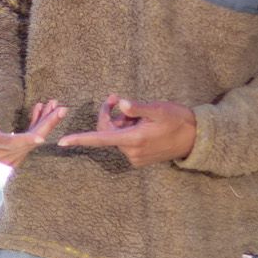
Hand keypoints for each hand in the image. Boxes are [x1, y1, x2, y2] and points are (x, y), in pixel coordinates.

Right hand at [0, 100, 66, 167]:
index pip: (12, 143)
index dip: (26, 140)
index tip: (41, 137)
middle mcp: (5, 153)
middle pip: (30, 140)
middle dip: (47, 124)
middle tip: (61, 109)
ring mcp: (14, 155)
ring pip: (34, 137)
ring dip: (46, 121)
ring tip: (55, 105)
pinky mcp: (20, 152)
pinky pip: (32, 137)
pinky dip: (38, 123)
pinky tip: (43, 109)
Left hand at [57, 95, 196, 166]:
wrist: (195, 138)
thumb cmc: (177, 120)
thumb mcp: (158, 109)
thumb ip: (137, 107)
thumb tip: (120, 103)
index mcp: (134, 139)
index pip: (100, 139)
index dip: (80, 139)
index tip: (62, 141)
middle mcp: (131, 152)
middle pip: (107, 132)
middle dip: (107, 115)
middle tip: (113, 98)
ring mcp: (135, 157)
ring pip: (115, 137)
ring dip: (119, 123)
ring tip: (135, 113)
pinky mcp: (139, 159)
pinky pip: (123, 142)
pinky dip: (125, 131)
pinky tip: (140, 124)